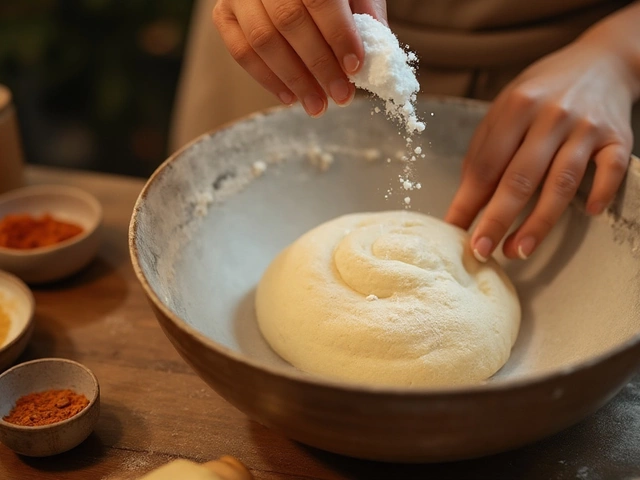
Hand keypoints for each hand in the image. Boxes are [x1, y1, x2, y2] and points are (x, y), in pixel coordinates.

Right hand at [213, 0, 386, 116]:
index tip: (354, 66)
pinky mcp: (224, 12)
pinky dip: (266, 79)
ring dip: (293, 79)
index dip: (337, 34)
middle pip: (288, 22)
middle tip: (341, 96)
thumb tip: (374, 55)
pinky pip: (240, 50)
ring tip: (317, 105)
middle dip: (319, 65)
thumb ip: (365, 11)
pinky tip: (290, 97)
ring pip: (262, 40)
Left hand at [445, 34, 637, 261]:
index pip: (486, 164)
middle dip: (497, 219)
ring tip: (519, 250)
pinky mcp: (618, 136)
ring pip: (561, 183)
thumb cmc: (543, 91)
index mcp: (516, 108)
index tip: (454, 229)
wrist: (601, 61)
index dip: (468, 201)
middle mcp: (551, 116)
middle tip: (481, 250)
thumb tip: (466, 199)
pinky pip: (611, 169)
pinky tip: (587, 214)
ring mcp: (586, 127)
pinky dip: (601, 193)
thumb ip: (486, 149)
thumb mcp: (506, 108)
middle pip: (520, 178)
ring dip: (539, 222)